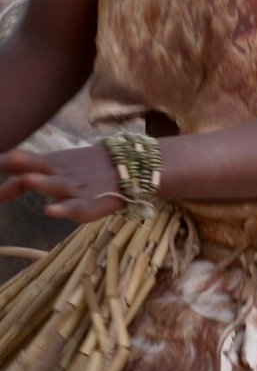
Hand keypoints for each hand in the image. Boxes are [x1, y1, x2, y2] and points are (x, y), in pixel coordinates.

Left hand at [0, 146, 127, 222]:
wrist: (130, 167)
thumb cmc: (89, 167)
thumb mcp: (60, 161)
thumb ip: (32, 164)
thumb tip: (2, 161)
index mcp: (50, 163)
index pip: (19, 163)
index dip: (2, 164)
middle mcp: (58, 174)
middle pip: (31, 174)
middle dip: (13, 183)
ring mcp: (74, 188)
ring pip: (55, 185)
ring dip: (41, 182)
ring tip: (28, 179)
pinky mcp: (90, 204)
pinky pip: (75, 206)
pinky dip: (63, 208)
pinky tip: (50, 210)